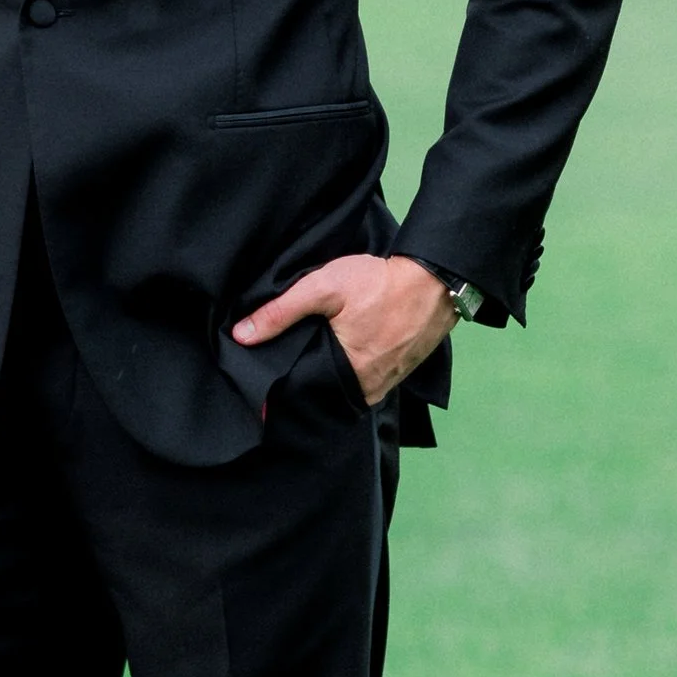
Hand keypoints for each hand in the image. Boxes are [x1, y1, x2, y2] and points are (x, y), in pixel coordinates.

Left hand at [231, 252, 456, 406]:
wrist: (435, 280)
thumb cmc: (380, 284)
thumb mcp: (324, 288)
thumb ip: (281, 312)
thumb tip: (241, 335)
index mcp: (348, 374)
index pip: (304, 395)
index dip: (281, 392)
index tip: (260, 390)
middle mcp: (368, 387)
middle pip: (324, 395)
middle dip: (302, 386)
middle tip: (278, 373)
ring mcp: (386, 382)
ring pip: (344, 390)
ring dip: (326, 381)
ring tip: (305, 365)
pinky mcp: (398, 373)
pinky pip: (364, 382)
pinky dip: (347, 374)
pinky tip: (335, 358)